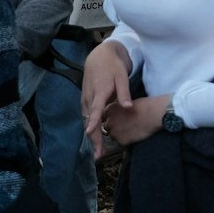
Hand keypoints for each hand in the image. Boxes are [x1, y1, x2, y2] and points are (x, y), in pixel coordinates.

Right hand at [81, 40, 133, 156]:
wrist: (98, 57)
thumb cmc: (113, 67)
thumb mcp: (121, 76)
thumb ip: (124, 92)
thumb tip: (128, 107)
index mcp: (99, 92)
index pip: (95, 110)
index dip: (93, 122)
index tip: (89, 133)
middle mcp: (90, 98)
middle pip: (89, 122)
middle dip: (93, 139)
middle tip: (98, 155)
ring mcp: (86, 100)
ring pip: (87, 121)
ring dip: (91, 136)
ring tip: (97, 151)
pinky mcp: (85, 101)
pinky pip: (87, 117)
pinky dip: (90, 128)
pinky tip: (95, 138)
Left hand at [103, 93, 169, 147]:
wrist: (156, 113)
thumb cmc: (147, 105)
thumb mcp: (128, 102)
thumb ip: (119, 109)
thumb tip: (118, 115)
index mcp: (110, 109)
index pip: (104, 117)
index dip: (112, 118)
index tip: (119, 119)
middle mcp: (109, 121)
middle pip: (107, 127)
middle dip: (115, 127)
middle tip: (127, 124)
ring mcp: (114, 132)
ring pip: (114, 136)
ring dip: (120, 134)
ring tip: (133, 129)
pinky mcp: (121, 141)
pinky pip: (121, 143)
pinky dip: (127, 140)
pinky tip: (136, 134)